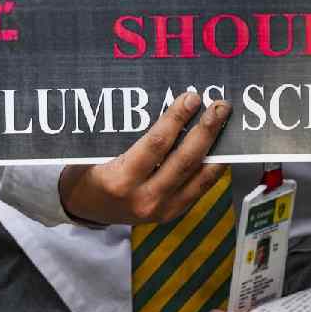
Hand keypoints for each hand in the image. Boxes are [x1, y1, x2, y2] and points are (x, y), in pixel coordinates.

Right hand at [59, 93, 230, 224]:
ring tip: (225, 123)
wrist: (84, 209)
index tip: (191, 98)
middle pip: (184, 160)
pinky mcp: (172, 213)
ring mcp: (161, 210)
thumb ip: (122, 135)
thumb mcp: (95, 152)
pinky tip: (221, 149)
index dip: (176, 119)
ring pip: (199, 176)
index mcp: (120, 180)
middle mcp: (144, 198)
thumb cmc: (88, 173)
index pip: (156, 144)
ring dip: (216, 148)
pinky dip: (213, 168)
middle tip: (219, 107)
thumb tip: (158, 103)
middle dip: (206, 130)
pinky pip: (200, 189)